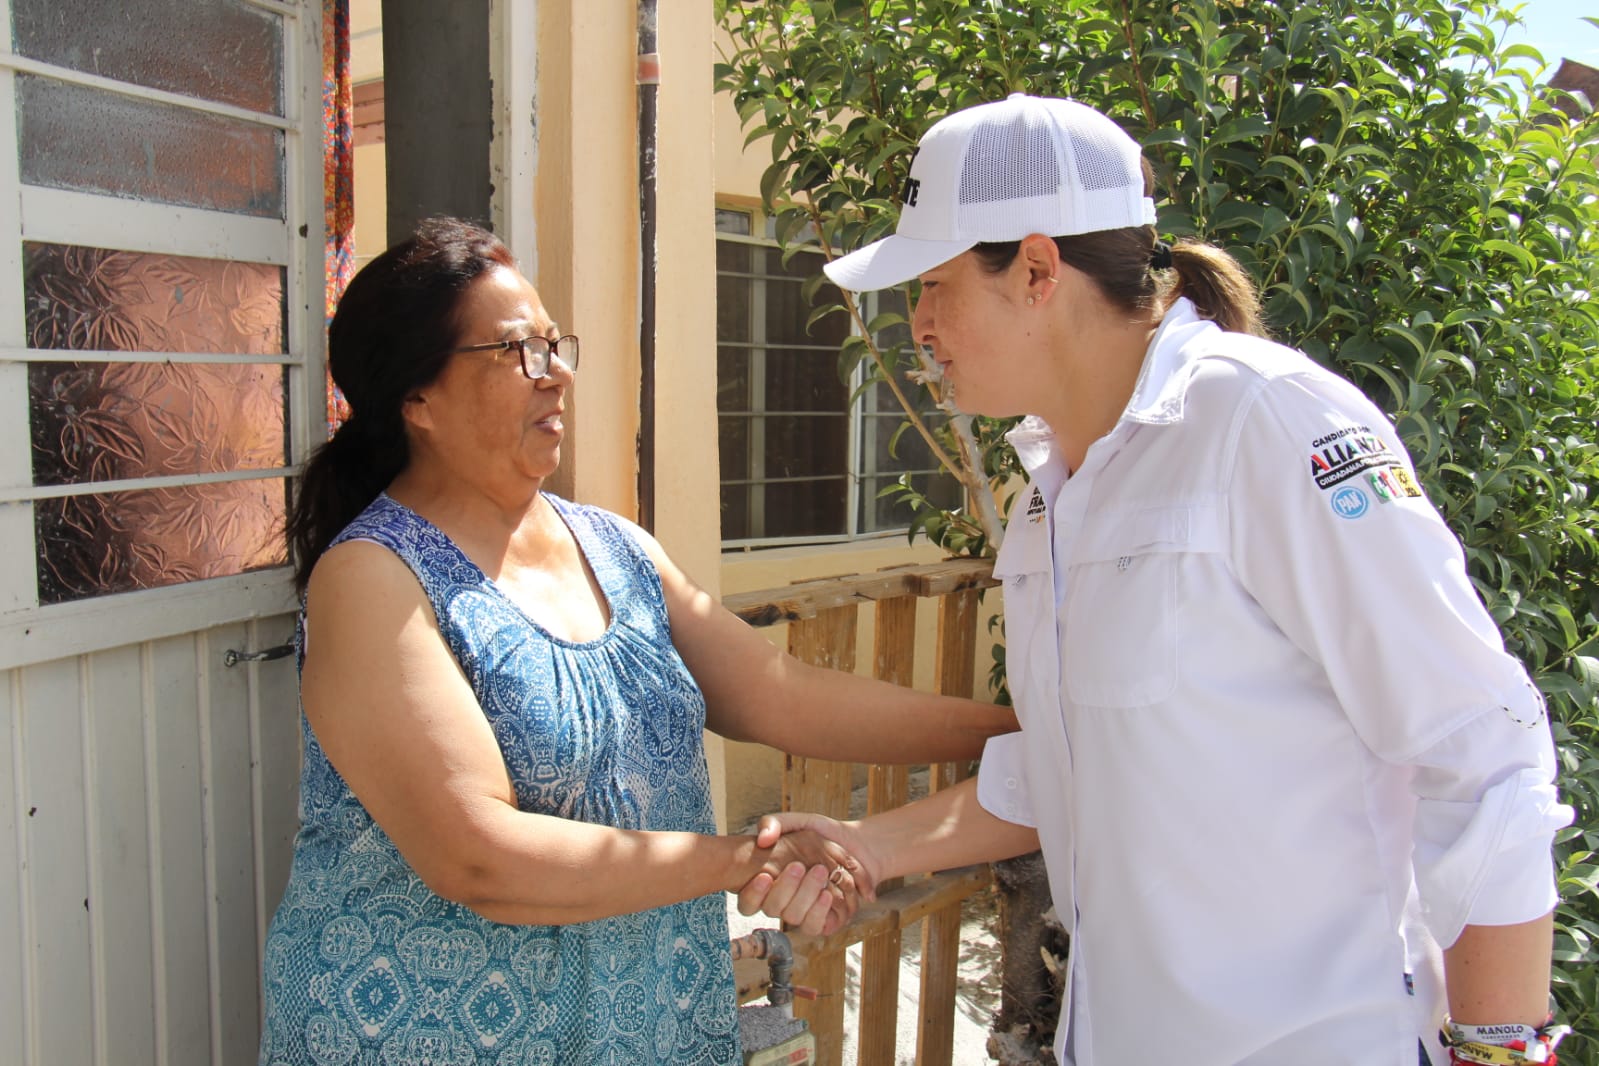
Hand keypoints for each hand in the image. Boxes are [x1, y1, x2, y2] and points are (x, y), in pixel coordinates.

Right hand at [737, 813, 881, 936]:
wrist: (857, 844)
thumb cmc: (822, 832)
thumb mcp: (796, 821)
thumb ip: (773, 824)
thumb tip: (763, 839)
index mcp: (769, 882)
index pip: (748, 901)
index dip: (753, 894)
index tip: (765, 876)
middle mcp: (783, 901)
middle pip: (773, 908)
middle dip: (785, 888)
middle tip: (798, 866)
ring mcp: (803, 911)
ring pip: (794, 917)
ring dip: (804, 896)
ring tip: (819, 872)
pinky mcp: (823, 920)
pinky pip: (815, 926)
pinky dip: (820, 911)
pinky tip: (826, 894)